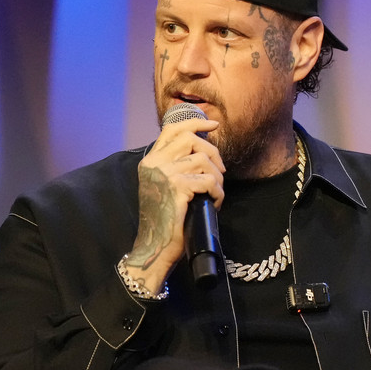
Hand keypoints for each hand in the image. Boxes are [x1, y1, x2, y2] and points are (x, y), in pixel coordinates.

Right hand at [124, 117, 224, 293]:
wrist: (154, 247)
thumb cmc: (164, 220)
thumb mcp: (163, 186)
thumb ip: (175, 166)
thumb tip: (202, 149)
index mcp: (150, 161)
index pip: (172, 129)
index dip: (195, 122)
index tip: (214, 125)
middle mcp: (154, 164)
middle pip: (192, 139)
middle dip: (213, 153)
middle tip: (220, 172)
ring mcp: (164, 174)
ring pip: (203, 160)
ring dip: (217, 177)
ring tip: (215, 192)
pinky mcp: (177, 187)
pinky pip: (208, 180)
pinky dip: (218, 192)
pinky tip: (215, 202)